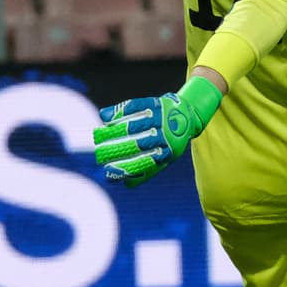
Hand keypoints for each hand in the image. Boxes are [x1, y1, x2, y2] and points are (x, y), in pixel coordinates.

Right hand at [93, 76, 222, 185]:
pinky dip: (119, 110)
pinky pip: (136, 105)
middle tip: (98, 154)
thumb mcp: (166, 157)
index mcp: (167, 151)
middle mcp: (165, 134)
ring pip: (135, 124)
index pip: (145, 162)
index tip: (108, 172)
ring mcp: (161, 117)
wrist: (189, 114)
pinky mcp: (156, 102)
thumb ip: (148, 170)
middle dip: (117, 149)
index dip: (126, 168)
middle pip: (138, 143)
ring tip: (97, 137)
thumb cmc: (170, 141)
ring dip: (114, 131)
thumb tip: (124, 183)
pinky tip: (105, 116)